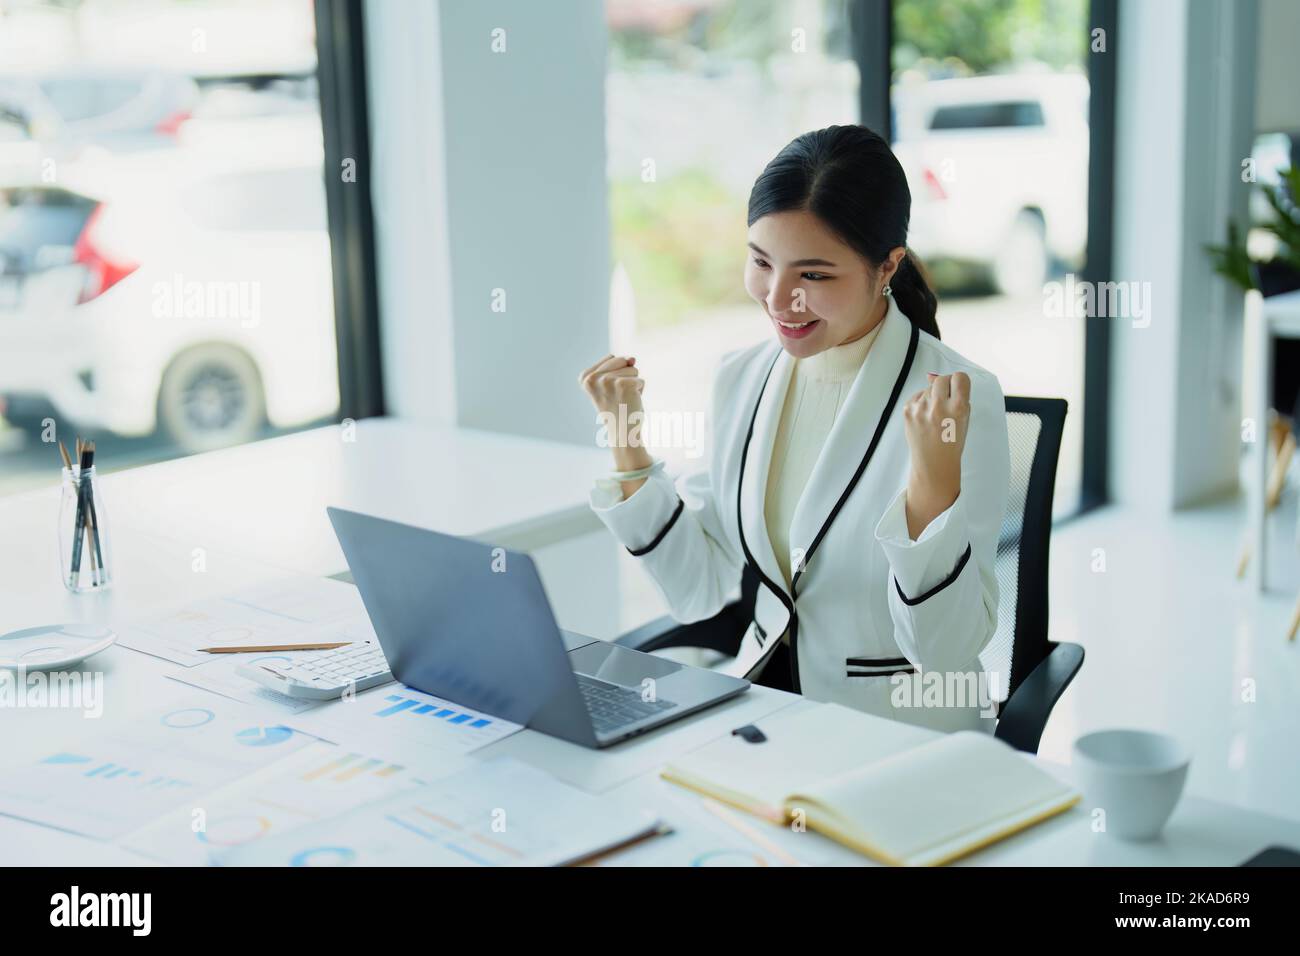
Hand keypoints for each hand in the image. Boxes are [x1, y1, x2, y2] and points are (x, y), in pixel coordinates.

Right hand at [578, 354, 651, 476]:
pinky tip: (631, 402)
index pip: (611, 358)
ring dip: (633, 384)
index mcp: (585, 377)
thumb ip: (621, 365)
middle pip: (621, 360)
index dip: (616, 374)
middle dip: (626, 376)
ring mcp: (607, 381)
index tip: (610, 392)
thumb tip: (632, 359)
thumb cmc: (618, 406)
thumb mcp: (613, 382)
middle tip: (619, 396)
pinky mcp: (624, 384)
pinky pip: (640, 379)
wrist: (622, 431)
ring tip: (625, 399)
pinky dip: (640, 390)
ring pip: (632, 369)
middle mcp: (593, 378)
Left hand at [901, 371, 970, 538]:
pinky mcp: (908, 411)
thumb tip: (933, 376)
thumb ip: (957, 396)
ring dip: (933, 396)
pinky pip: (917, 396)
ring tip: (935, 415)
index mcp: (958, 408)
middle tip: (946, 401)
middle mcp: (939, 407)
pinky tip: (926, 419)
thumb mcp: (964, 419)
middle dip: (946, 387)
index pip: (960, 377)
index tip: (959, 389)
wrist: (934, 463)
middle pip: (942, 379)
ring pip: (928, 388)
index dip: (960, 382)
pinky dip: (922, 403)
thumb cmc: (952, 442)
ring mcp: (921, 409)